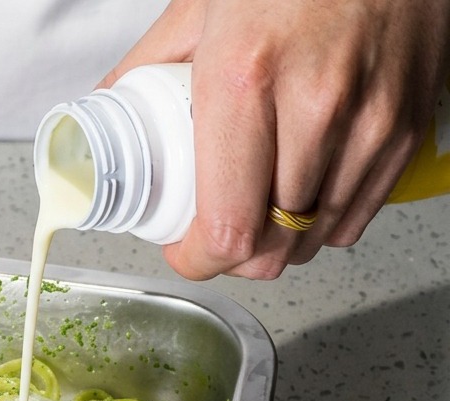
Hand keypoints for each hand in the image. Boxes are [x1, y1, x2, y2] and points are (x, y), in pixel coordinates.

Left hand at [99, 0, 449, 279]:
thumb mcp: (200, 6)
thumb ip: (146, 69)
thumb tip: (106, 114)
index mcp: (246, 79)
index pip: (226, 228)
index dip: (198, 261)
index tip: (183, 251)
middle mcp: (316, 105)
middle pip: (271, 249)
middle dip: (233, 257)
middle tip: (214, 233)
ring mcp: (372, 120)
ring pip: (315, 241)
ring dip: (278, 242)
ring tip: (258, 209)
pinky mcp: (409, 127)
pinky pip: (358, 218)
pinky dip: (324, 222)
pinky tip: (303, 193)